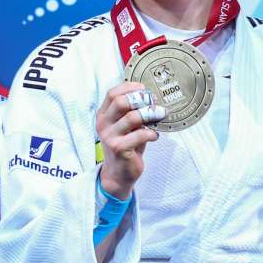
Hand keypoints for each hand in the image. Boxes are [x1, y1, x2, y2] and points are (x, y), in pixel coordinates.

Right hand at [96, 81, 163, 199]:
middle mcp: (103, 124)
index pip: (112, 93)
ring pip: (132, 117)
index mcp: (103, 115)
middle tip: (154, 102)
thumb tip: (150, 96)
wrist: (118, 173)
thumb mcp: (125, 126)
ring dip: (150, 114)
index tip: (144, 89)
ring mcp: (110, 137)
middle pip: (120, 102)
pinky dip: (152, 133)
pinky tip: (155, 136)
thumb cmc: (125, 145)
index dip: (129, 88)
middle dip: (141, 99)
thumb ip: (132, 111)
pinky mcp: (119, 149)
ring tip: (160, 116)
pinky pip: (140, 135)